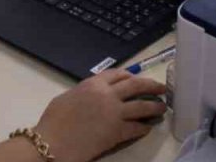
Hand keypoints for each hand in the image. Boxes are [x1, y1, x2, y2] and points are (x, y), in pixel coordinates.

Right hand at [32, 70, 166, 161]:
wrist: (52, 141)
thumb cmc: (53, 121)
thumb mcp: (67, 97)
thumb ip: (84, 92)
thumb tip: (93, 94)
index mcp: (93, 83)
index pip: (117, 74)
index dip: (131, 75)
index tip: (138, 78)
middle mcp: (107, 94)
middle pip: (136, 85)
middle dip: (151, 85)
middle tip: (161, 88)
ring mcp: (114, 112)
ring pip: (141, 105)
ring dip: (154, 106)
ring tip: (162, 107)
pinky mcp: (117, 131)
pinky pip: (136, 127)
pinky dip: (144, 127)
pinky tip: (148, 128)